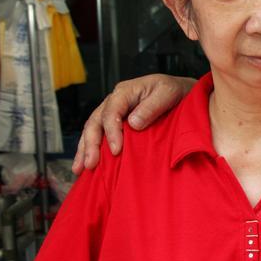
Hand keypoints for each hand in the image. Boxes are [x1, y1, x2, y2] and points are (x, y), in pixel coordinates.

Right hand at [72, 75, 193, 173]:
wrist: (181, 93)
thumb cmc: (174, 91)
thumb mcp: (168, 93)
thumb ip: (151, 107)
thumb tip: (133, 123)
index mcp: (125, 92)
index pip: (111, 111)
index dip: (111, 131)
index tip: (116, 150)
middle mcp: (114, 102)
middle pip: (95, 122)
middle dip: (91, 144)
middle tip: (91, 164)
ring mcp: (112, 113)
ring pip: (91, 130)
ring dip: (84, 150)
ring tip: (80, 169)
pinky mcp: (115, 125)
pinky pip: (98, 137)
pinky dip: (89, 151)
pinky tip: (85, 166)